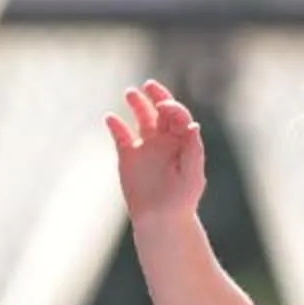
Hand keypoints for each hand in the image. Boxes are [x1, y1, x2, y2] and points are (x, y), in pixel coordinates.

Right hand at [108, 79, 207, 225]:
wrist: (162, 219)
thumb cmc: (182, 199)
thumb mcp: (193, 175)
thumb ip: (193, 150)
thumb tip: (193, 124)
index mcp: (182, 141)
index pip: (177, 116)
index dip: (172, 107)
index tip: (164, 107)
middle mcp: (164, 140)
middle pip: (159, 111)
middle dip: (156, 96)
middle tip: (149, 85)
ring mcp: (145, 146)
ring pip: (140, 118)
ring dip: (137, 104)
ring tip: (130, 93)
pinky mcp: (127, 156)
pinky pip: (120, 135)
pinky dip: (115, 125)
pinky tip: (110, 118)